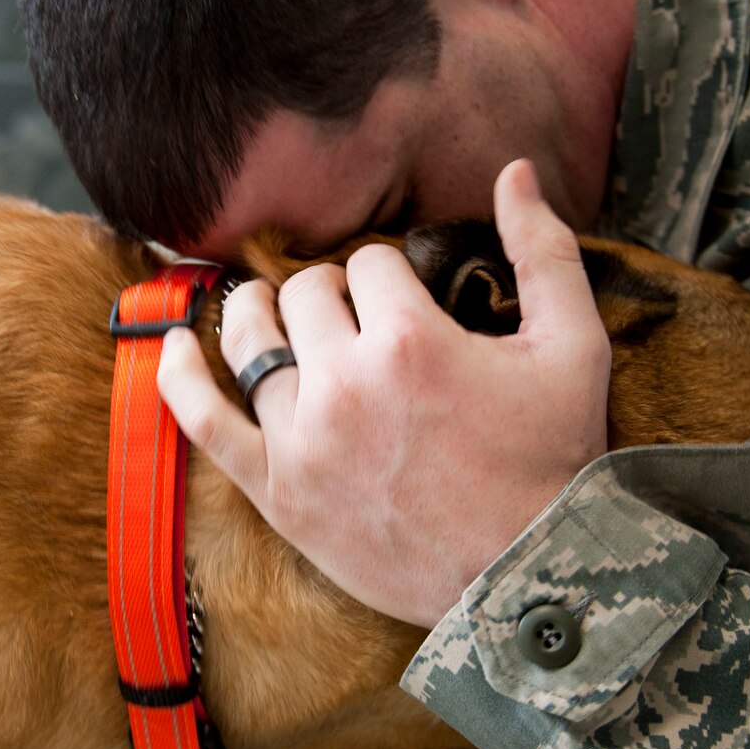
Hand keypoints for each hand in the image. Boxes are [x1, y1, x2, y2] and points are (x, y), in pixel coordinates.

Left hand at [157, 161, 610, 626]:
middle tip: (362, 320)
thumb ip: (543, 250)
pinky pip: (204, 423)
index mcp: (410, 340)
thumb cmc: (555, 462)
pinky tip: (175, 347)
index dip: (395, 276)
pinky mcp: (278, 492)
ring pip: (253, 340)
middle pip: (307, 292)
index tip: (411, 304)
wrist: (529, 578)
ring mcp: (302, 440)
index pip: (373, 264)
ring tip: (273, 311)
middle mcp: (344, 383)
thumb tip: (516, 170)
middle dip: (335, 293)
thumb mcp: (575, 346)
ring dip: (262, 314)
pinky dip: (181, 379)